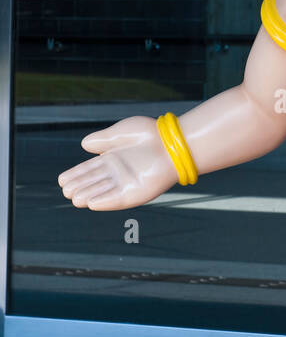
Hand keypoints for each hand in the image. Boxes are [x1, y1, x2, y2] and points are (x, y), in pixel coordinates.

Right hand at [57, 116, 179, 210]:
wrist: (172, 141)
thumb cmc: (150, 134)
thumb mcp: (121, 133)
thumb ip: (103, 139)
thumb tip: (84, 145)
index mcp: (115, 158)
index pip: (91, 169)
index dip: (76, 175)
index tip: (61, 180)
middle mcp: (120, 173)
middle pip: (94, 182)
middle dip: (80, 186)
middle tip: (65, 191)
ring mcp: (128, 183)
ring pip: (103, 191)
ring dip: (89, 196)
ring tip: (74, 199)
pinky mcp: (138, 192)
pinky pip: (118, 199)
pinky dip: (105, 202)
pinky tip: (91, 203)